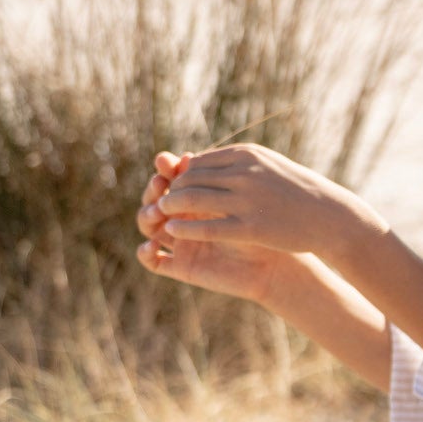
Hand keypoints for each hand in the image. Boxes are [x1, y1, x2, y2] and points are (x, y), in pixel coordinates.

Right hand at [136, 151, 286, 303]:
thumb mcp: (240, 202)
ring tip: (157, 212)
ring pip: (149, 225)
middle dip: (154, 189)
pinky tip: (150, 246)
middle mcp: (186, 217)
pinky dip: (145, 253)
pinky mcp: (181, 266)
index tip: (166, 161)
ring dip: (147, 216)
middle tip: (159, 182)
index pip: (171, 179)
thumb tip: (186, 155)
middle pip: (156, 198)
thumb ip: (215, 182)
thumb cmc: (267, 226)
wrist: (277, 263)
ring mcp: (180, 241)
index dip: (165, 171)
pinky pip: (154, 261)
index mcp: (200, 197)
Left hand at [156, 143, 378, 264]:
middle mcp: (245, 172)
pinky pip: (206, 227)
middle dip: (172, 190)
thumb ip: (239, 165)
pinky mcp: (251, 226)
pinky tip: (173, 232)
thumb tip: (205, 163)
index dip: (182, 175)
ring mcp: (247, 199)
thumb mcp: (268, 167)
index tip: (176, 187)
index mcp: (248, 154)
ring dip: (170, 207)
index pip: (199, 161)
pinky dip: (185, 228)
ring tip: (160, 215)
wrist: (330, 216)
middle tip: (162, 202)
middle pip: (191, 178)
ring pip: (192, 200)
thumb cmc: (299, 193)